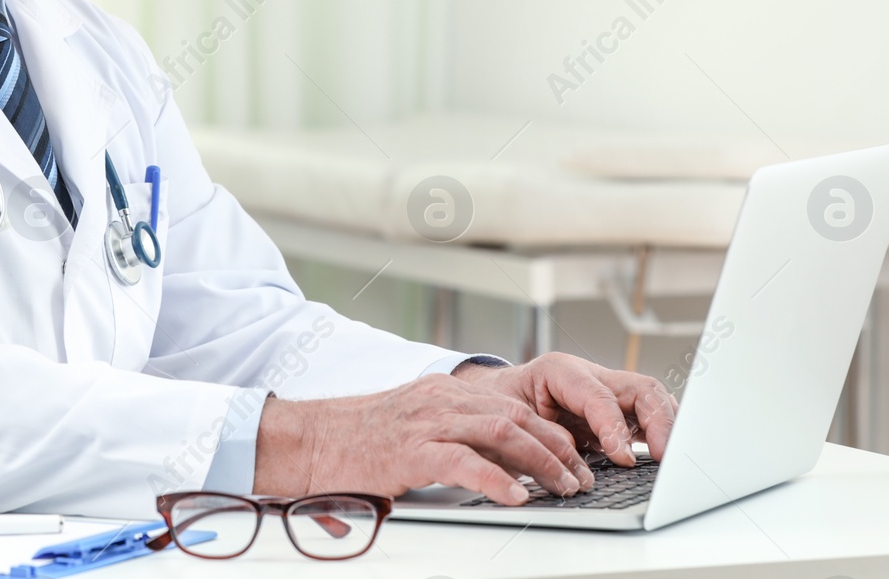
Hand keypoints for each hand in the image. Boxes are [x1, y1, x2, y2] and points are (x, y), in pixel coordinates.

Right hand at [254, 373, 597, 506]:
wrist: (308, 440)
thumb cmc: (355, 441)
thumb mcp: (410, 427)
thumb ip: (448, 437)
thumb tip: (492, 465)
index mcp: (443, 392)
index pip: (511, 404)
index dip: (549, 431)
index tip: (573, 456)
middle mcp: (440, 399)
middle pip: (517, 415)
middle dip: (558, 447)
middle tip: (580, 476)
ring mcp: (426, 421)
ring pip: (503, 432)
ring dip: (542, 462)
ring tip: (563, 487)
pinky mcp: (411, 450)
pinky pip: (466, 462)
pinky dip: (498, 480)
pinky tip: (516, 497)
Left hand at [452, 352, 677, 467]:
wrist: (492, 395)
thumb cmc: (498, 405)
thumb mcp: (511, 419)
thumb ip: (542, 438)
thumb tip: (572, 468)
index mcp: (561, 371)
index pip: (599, 397)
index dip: (614, 428)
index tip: (623, 459)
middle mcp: (590, 375)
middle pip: (640, 388)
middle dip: (659, 421)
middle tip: (665, 457)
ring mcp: (607, 389)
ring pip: (651, 398)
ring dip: (667, 426)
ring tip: (675, 457)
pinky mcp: (615, 408)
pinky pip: (648, 415)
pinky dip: (662, 432)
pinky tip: (667, 454)